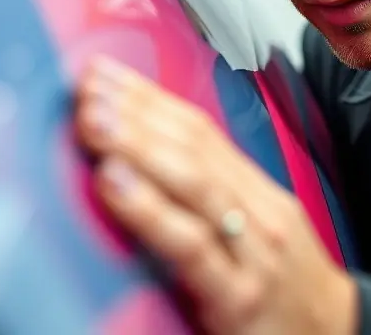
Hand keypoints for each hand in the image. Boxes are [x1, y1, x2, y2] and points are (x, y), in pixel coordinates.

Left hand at [73, 56, 357, 334]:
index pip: (199, 130)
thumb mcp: (254, 234)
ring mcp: (252, 251)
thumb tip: (145, 160)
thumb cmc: (284, 291)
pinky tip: (112, 182)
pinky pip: (190, 244)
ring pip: (193, 181)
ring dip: (136, 144)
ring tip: (91, 121)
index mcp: (256, 192)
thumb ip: (208, 199)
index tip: (104, 73)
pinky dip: (149, 207)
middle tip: (86, 86)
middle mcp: (258, 211)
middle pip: (193, 145)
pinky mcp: (240, 296)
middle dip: (137, 111)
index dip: (150, 97)